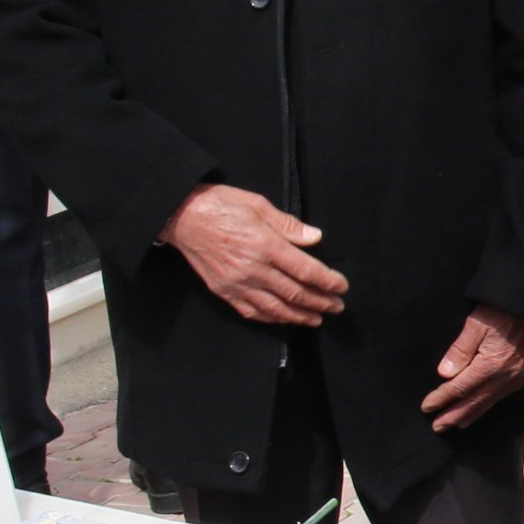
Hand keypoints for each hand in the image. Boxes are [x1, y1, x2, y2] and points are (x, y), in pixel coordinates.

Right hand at [163, 183, 347, 326]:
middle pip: (295, 293)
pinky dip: (272, 318)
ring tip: (317, 319)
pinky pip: (252, 311)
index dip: (327, 281)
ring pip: (276, 308)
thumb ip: (288, 224)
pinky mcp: (224, 291)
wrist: (181, 216)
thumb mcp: (258, 204)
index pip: (305, 270)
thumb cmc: (221, 205)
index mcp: (265, 245)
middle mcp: (253, 269)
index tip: (341, 286)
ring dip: (300, 316)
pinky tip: (284, 319)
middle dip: (320, 302)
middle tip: (336, 306)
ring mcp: (237, 283)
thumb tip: (315, 237)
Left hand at [422, 307, 523, 429]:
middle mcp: (505, 376)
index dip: (442, 399)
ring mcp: (516, 377)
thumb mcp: (477, 323)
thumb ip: (460, 349)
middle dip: (454, 416)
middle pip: (475, 402)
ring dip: (470, 415)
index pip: (460, 388)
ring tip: (456, 424)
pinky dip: (487, 406)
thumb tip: (445, 373)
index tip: (427, 407)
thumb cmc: (503, 311)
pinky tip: (480, 408)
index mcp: (491, 364)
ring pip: (489, 403)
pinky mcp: (523, 374)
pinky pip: (501, 397)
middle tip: (437, 427)